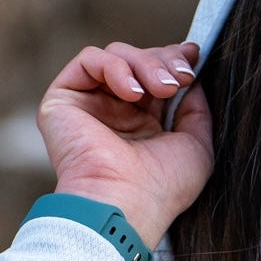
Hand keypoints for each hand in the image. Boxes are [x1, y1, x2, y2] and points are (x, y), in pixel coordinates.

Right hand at [36, 41, 213, 246]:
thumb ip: (196, 111)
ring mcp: (89, 106)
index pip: (156, 76)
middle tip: (179, 79)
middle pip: (139, 60)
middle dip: (164, 61)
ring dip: (145, 64)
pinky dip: (114, 66)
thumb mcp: (197, 147)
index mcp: (144, 125)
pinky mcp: (63, 100)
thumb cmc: (163, 188)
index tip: (193, 56)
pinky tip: (132, 93)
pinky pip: (89, 60)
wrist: (126, 204)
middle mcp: (115, 113)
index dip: (174, 60)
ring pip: (116, 56)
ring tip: (161, 88)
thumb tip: (191, 79)